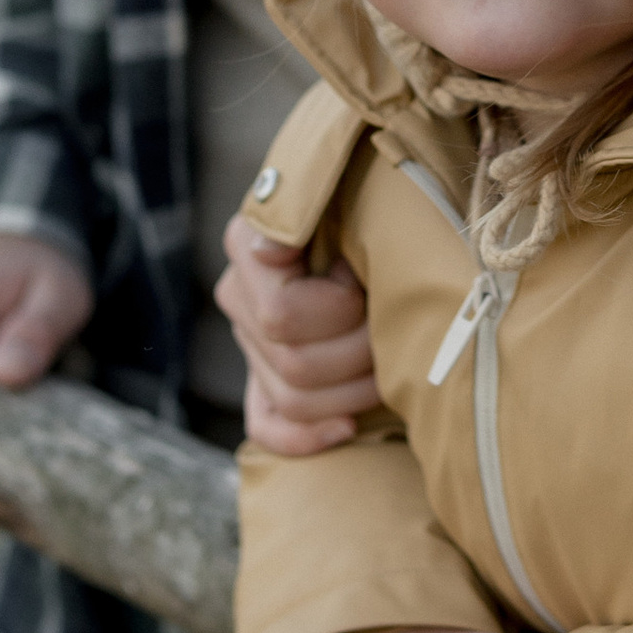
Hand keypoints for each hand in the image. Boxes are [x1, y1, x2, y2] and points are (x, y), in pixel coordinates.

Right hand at [217, 216, 377, 454]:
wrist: (380, 208)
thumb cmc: (378, 203)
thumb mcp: (354, 196)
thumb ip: (318, 216)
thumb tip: (285, 254)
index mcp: (249, 243)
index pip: (284, 316)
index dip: (341, 308)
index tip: (366, 277)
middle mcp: (239, 293)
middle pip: (295, 363)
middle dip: (360, 352)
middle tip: (393, 324)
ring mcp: (249, 339)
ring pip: (292, 399)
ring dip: (354, 391)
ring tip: (390, 359)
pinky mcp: (262, 377)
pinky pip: (268, 426)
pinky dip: (307, 436)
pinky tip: (347, 428)